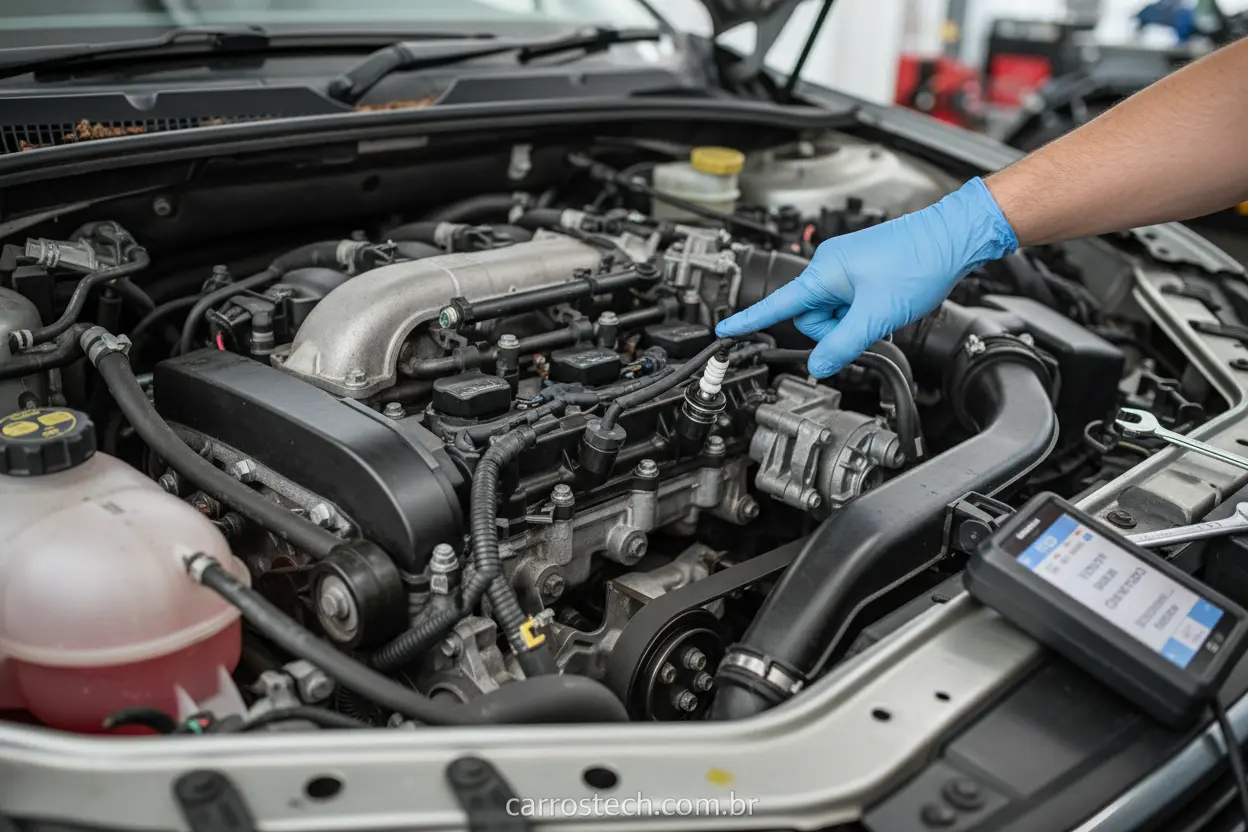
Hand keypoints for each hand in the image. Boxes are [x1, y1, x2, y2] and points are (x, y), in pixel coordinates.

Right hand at [716, 177, 1018, 376]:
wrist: (952, 238)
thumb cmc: (918, 264)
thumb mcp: (876, 315)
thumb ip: (842, 345)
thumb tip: (819, 365)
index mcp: (824, 272)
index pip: (777, 303)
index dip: (749, 320)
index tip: (726, 329)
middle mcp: (829, 265)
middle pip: (812, 315)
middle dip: (834, 328)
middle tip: (864, 324)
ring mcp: (846, 265)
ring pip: (832, 310)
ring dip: (851, 320)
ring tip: (879, 310)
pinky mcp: (861, 268)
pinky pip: (848, 299)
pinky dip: (862, 310)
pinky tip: (883, 304)